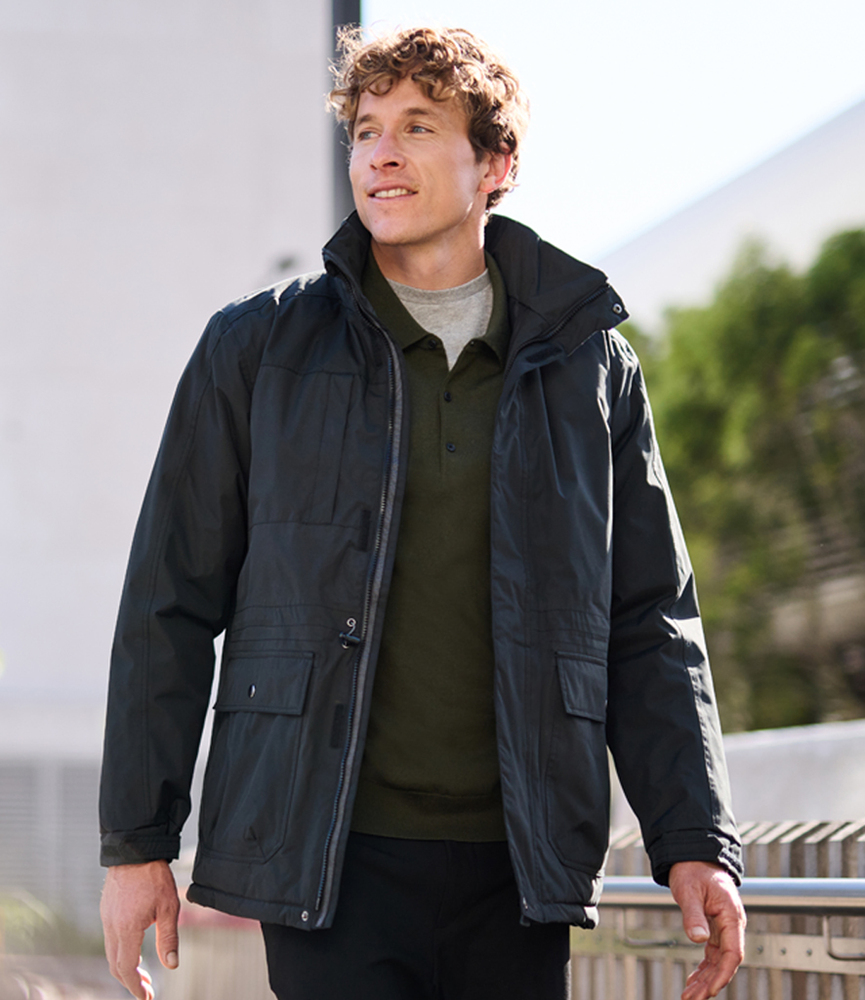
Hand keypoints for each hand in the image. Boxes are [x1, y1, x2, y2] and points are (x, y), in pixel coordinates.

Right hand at [101, 860, 180, 999]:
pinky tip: (134, 950)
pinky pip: (110, 939)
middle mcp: (111, 927)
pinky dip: (121, 952)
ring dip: (125, 968)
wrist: (135, 849)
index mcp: (127, 929)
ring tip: (143, 974)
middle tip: (147, 990)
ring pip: (111, 953)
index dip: (135, 987)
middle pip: (115, 965)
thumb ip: (169, 938)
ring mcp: (106, 918)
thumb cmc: (154, 877)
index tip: (146, 998)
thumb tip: (172, 965)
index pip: (126, 969)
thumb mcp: (168, 908)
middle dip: (130, 981)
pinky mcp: (106, 911)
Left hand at [669, 860, 745, 999]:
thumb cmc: (693, 870)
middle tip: (692, 999)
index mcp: (731, 916)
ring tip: (690, 996)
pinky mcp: (714, 928)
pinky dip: (703, 968)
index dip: (722, 974)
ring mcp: (724, 928)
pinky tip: (693, 981)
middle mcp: (731, 925)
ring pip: (718, 961)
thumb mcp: (690, 891)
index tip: (710, 991)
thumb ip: (694, 915)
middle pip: (725, 962)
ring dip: (705, 979)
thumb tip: (698, 939)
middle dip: (710, 983)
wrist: (693, 856)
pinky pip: (712, 954)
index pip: (733, 953)